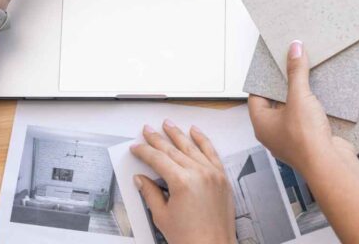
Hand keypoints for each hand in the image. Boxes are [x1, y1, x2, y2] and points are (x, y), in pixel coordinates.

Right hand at [130, 121, 234, 243]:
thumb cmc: (190, 238)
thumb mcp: (162, 215)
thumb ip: (150, 193)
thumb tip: (142, 179)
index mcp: (182, 182)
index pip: (158, 159)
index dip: (145, 151)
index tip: (137, 148)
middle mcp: (199, 173)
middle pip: (173, 150)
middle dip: (158, 139)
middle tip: (148, 131)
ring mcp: (212, 174)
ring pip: (192, 147)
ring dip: (178, 134)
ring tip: (168, 125)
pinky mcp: (222, 178)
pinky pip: (212, 153)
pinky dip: (203, 140)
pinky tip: (195, 132)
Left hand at [248, 41, 353, 175]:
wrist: (329, 164)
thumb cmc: (306, 138)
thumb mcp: (299, 97)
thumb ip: (296, 72)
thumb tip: (294, 48)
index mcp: (262, 124)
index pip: (256, 96)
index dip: (264, 79)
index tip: (272, 65)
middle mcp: (273, 133)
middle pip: (274, 103)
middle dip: (283, 86)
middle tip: (290, 67)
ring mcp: (291, 139)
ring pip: (291, 112)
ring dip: (299, 98)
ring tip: (306, 78)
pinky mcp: (308, 141)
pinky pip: (306, 120)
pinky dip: (311, 109)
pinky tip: (319, 97)